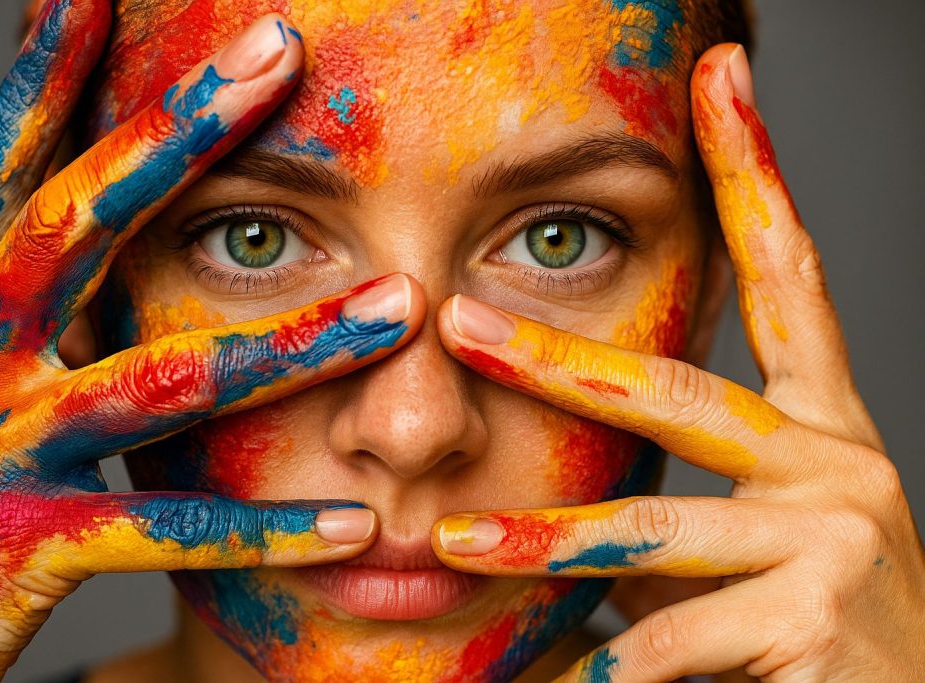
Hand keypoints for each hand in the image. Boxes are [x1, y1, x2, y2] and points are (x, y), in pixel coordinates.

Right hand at [0, 4, 422, 679]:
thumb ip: (29, 307)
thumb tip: (96, 216)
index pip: (6, 170)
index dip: (43, 75)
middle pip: (77, 225)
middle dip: (176, 133)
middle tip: (278, 47)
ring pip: (160, 384)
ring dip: (292, 342)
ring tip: (400, 309)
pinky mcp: (22, 554)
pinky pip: (166, 534)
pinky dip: (267, 533)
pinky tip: (355, 526)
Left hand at [430, 44, 924, 680]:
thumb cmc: (811, 629)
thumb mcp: (742, 545)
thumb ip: (665, 510)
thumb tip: (553, 514)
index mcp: (819, 427)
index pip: (785, 274)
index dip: (755, 168)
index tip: (723, 76)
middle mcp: (839, 462)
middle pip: (675, 390)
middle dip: (554, 360)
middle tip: (455, 321)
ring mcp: (838, 536)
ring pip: (646, 527)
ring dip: (540, 540)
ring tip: (454, 542)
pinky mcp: (820, 615)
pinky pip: (666, 637)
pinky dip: (609, 666)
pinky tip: (581, 679)